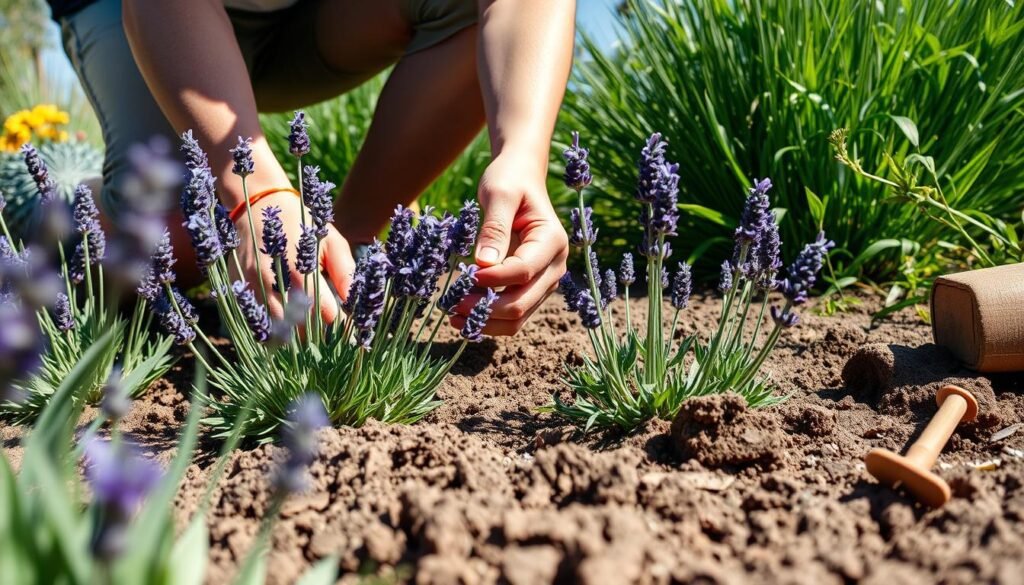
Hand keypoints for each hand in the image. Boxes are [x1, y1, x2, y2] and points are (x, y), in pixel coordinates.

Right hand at [234, 191, 354, 322]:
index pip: (325, 315)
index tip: (348, 327)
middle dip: (317, 334)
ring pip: (275, 331)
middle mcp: (273, 284)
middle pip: (299, 329)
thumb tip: (354, 301)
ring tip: (307, 332)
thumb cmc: (302, 223)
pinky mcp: (238, 290)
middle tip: (329, 334)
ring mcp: (252, 289)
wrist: (258, 204)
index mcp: (301, 272)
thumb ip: (344, 271)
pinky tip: (283, 325)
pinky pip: (255, 323)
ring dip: (293, 336)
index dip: (339, 324)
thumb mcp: (330, 241)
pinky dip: (271, 329)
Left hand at [450, 153, 568, 334]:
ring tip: (454, 317)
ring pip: (519, 316)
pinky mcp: (531, 287)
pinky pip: (513, 314)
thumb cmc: (510, 180)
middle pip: (523, 301)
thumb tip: (483, 265)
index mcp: (552, 240)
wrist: (520, 178)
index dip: (492, 279)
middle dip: (486, 308)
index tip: (464, 277)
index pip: (523, 271)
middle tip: (452, 304)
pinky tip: (465, 316)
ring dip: (486, 321)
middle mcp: (555, 265)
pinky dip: (490, 320)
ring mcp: (545, 280)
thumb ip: (493, 229)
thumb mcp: (499, 194)